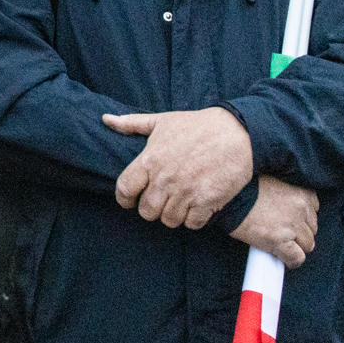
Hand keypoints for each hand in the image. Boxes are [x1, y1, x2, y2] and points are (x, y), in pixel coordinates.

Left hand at [104, 107, 253, 228]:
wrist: (237, 133)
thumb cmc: (197, 126)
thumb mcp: (162, 121)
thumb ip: (132, 124)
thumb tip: (106, 119)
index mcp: (150, 160)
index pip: (125, 189)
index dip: (125, 199)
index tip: (130, 200)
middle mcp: (165, 179)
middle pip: (146, 211)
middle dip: (151, 209)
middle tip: (160, 201)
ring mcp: (186, 192)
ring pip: (168, 220)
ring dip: (172, 215)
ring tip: (178, 203)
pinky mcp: (207, 202)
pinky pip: (192, 224)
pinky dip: (192, 219)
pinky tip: (196, 207)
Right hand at [231, 175, 318, 267]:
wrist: (226, 197)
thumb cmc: (243, 188)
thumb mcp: (270, 181)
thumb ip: (286, 193)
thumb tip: (290, 209)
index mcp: (301, 190)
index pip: (313, 209)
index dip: (300, 216)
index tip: (290, 219)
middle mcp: (300, 207)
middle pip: (312, 229)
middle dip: (299, 231)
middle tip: (281, 230)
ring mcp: (292, 224)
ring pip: (307, 245)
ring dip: (294, 244)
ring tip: (277, 240)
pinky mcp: (280, 240)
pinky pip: (297, 258)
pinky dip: (290, 260)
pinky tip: (281, 256)